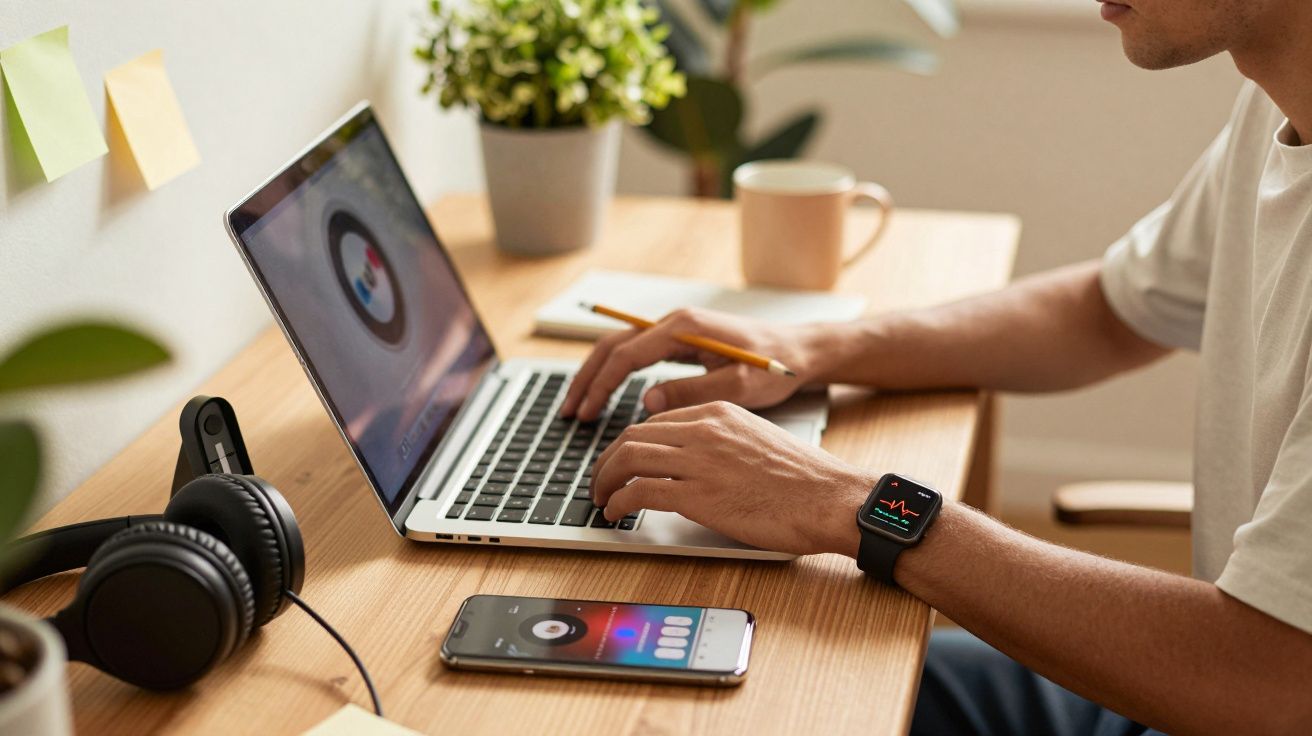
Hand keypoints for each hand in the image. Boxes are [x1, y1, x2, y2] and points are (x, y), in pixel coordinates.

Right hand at [560, 308, 815, 421]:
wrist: (799, 351)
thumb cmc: (775, 367)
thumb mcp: (737, 386)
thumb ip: (691, 391)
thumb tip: (646, 400)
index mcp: (685, 328)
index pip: (627, 354)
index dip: (602, 384)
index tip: (586, 412)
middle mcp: (674, 322)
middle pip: (613, 345)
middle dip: (587, 378)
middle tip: (569, 411)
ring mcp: (675, 329)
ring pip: (619, 346)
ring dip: (595, 374)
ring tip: (578, 406)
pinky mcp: (680, 340)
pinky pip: (635, 352)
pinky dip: (613, 371)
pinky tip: (605, 394)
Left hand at [589, 401, 872, 556]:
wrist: (829, 498)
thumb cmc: (803, 479)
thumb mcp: (756, 441)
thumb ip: (721, 443)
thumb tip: (693, 463)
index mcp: (718, 412)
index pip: (656, 421)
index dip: (631, 444)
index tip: (623, 462)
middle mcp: (703, 430)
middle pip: (633, 436)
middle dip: (608, 460)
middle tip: (600, 481)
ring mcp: (699, 461)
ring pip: (629, 458)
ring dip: (606, 480)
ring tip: (601, 498)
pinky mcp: (697, 495)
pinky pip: (640, 492)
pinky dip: (619, 502)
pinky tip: (616, 514)